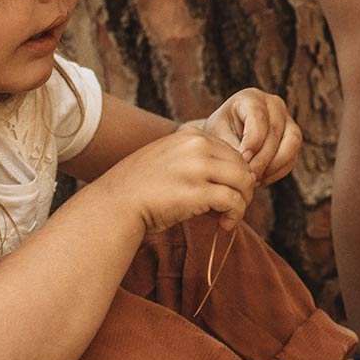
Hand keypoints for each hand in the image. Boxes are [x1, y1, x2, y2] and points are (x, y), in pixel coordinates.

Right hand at [87, 126, 258, 235]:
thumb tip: (231, 174)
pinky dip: (235, 215)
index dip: (236, 175)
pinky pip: (233, 201)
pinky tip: (225, 224)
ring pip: (244, 182)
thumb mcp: (168, 158)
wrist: (115, 204)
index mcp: (191, 135)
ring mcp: (198, 168)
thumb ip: (196, 158)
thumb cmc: (140, 187)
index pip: (233, 152)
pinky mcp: (198, 192)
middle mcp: (197, 146)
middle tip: (233, 208)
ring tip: (229, 217)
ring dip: (243, 203)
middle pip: (243, 166)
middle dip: (244, 189)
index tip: (227, 192)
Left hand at [201, 88, 302, 184]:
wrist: (226, 138)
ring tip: (255, 179)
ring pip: (291, 143)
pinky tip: (261, 179)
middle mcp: (274, 105)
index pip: (258, 118)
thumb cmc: (219, 134)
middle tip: (248, 176)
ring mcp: (287, 120)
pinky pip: (292, 156)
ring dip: (274, 165)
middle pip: (275, 132)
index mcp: (251, 98)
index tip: (243, 161)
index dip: (252, 141)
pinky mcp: (293, 139)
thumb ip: (231, 147)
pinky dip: (278, 171)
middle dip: (262, 158)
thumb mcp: (218, 137)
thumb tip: (247, 163)